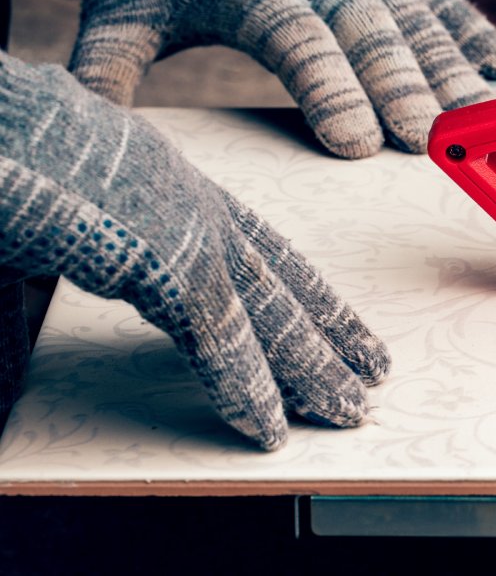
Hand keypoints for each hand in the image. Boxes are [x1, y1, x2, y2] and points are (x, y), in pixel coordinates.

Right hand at [0, 52, 390, 449]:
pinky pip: (217, 334)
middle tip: (371, 374)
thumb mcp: (63, 211)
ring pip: (267, 311)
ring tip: (349, 412)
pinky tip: (269, 426)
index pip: (258, 245)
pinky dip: (244, 386)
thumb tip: (95, 287)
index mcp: (169, 179)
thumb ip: (99, 252)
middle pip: (279, 279)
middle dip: (327, 331)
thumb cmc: (4, 155)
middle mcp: (190, 197)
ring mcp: (181, 222)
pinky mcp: (160, 253)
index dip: (303, 290)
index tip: (336, 325)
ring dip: (309, 369)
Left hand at [70, 0, 495, 156]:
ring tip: (477, 117)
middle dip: (401, 86)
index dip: (330, 89)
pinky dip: (477, 32)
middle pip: (367, 31)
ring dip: (450, 68)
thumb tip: (83, 124)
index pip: (297, 40)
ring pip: (413, 17)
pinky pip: (441, 0)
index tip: (356, 142)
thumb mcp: (123, 12)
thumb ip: (106, 66)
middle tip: (427, 139)